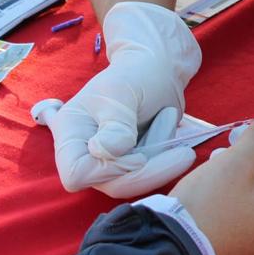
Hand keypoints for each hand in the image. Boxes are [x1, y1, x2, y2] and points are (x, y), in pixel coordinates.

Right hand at [33, 1, 201, 196]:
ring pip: (134, 183)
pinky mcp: (130, 164)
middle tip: (182, 152)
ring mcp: (108, 160)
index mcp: (71, 130)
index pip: (76, 174)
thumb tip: (104, 152)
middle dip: (149, 170)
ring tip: (171, 120)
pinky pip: (149, 176)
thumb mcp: (124, 91)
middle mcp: (85, 151)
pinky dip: (166, 159)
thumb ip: (116, 123)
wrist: (157, 70)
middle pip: (112, 184)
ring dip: (161, 160)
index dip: (108, 170)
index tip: (138, 156)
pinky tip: (172, 131)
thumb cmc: (135, 74)